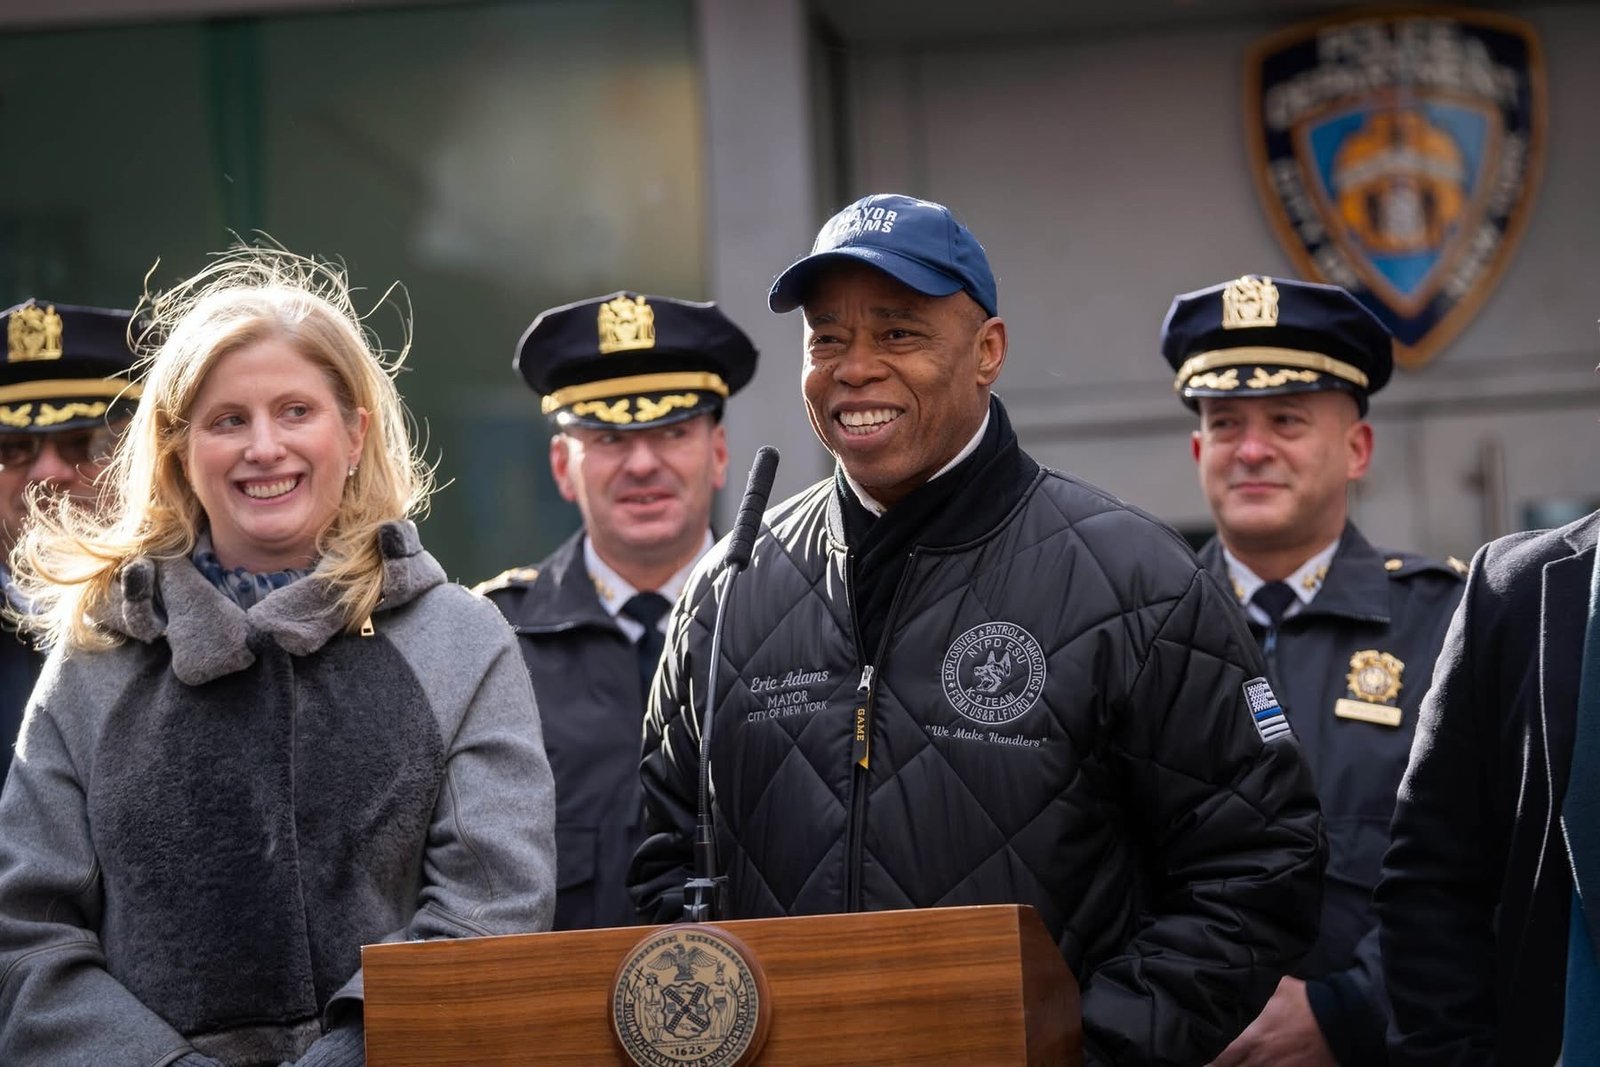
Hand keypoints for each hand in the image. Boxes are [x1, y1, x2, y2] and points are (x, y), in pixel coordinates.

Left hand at [1206, 977, 1335, 1066]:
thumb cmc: (1308, 1002)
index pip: (1221, 1058)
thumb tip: (1242, 984)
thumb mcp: (1278, 989)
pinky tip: (1261, 1066)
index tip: (1200, 1061)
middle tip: (1209, 1064)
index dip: (1208, 1062)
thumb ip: (1256, 993)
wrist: (1343, 1022)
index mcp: (1253, 1039)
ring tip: (1231, 1065)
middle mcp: (1262, 1061)